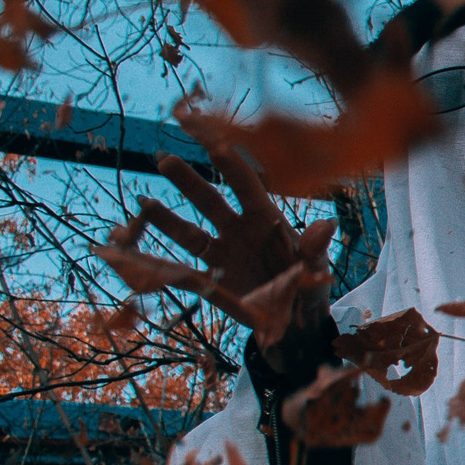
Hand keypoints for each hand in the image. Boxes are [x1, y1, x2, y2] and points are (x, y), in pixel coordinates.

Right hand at [126, 149, 335, 370]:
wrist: (296, 325)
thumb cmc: (310, 287)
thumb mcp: (316, 269)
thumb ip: (315, 249)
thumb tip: (327, 225)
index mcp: (266, 219)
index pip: (245, 183)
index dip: (228, 162)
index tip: (210, 140)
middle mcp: (239, 231)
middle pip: (209, 200)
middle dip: (187, 181)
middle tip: (164, 160)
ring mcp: (222, 255)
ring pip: (188, 233)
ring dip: (165, 219)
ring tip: (142, 205)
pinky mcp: (211, 282)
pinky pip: (182, 272)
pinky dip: (160, 266)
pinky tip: (138, 256)